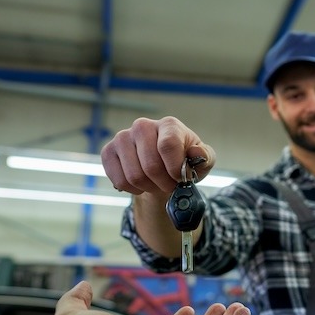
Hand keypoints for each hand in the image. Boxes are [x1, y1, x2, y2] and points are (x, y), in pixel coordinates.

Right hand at [101, 116, 215, 195]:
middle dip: (163, 183)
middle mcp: (143, 126)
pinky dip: (133, 189)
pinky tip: (141, 184)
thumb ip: (205, 156)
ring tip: (156, 184)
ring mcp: (123, 137)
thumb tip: (197, 152)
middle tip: (170, 186)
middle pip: (150, 165)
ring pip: (134, 175)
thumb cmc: (185, 162)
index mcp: (168, 125)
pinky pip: (119, 180)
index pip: (168, 145)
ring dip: (149, 188)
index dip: (175, 169)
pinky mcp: (109, 151)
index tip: (181, 179)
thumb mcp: (203, 160)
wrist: (164, 168)